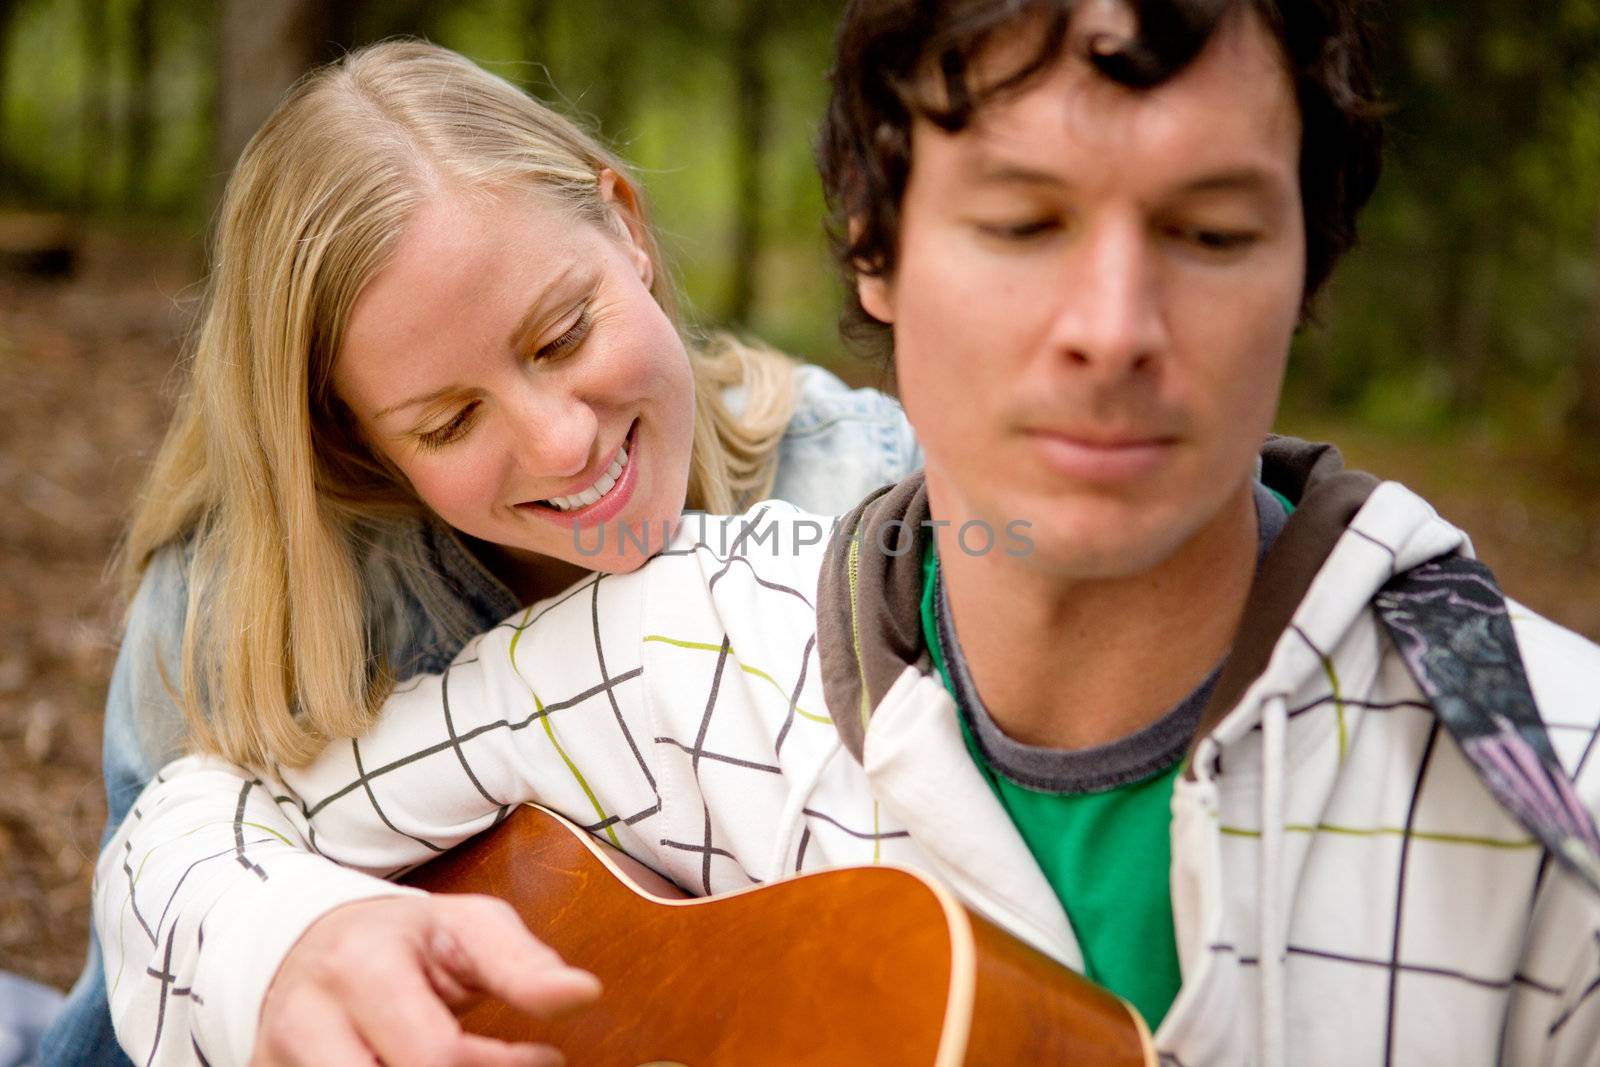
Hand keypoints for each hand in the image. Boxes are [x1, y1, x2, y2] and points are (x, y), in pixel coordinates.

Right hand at [252, 894, 601, 1066]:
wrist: (312, 941)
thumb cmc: (406, 938)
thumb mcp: (470, 927)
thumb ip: (523, 964)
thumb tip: (583, 993)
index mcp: (362, 965)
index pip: (435, 1054)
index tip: (547, 1058)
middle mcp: (307, 1017)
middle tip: (503, 1065)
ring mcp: (278, 1057)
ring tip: (460, 1064)